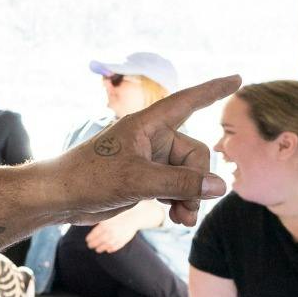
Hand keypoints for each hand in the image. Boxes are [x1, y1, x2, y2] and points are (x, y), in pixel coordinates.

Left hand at [52, 76, 237, 226]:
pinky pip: (176, 187)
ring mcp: (149, 159)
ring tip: (183, 219)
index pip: (187, 102)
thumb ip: (180, 182)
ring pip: (188, 175)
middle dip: (197, 182)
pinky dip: (180, 202)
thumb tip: (220, 186)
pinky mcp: (144, 179)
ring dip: (191, 197)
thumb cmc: (89, 178)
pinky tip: (178, 219)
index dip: (213, 90)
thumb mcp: (137, 180)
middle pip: (196, 155)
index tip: (238, 77)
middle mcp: (152, 139)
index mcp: (147, 125)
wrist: (59, 198)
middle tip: (188, 208)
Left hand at [85, 214, 139, 253]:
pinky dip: (111, 249)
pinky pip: (116, 247)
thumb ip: (98, 220)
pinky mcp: (123, 240)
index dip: (89, 239)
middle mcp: (110, 232)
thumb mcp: (107, 216)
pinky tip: (108, 250)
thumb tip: (88, 221)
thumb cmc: (119, 214)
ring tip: (97, 250)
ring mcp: (117, 237)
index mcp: (104, 226)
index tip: (87, 240)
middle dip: (93, 244)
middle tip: (90, 246)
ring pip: (106, 246)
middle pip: (98, 241)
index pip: (94, 235)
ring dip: (101, 248)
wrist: (134, 216)